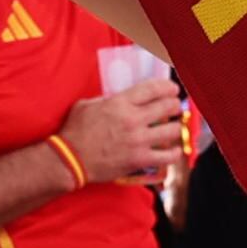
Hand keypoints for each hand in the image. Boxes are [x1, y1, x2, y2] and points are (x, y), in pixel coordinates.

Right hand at [60, 77, 195, 184]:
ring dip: (176, 127)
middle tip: (175, 107)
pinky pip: (168, 156)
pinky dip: (174, 152)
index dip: (167, 87)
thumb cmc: (75, 131)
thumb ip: (106, 99)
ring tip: (173, 128)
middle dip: (175, 105)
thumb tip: (119, 98)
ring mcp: (138, 141)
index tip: (172, 89)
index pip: (153, 89)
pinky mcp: (139, 160)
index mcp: (120, 103)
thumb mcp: (87, 105)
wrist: (71, 159)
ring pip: (173, 130)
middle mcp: (133, 120)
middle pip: (168, 106)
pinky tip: (173, 150)